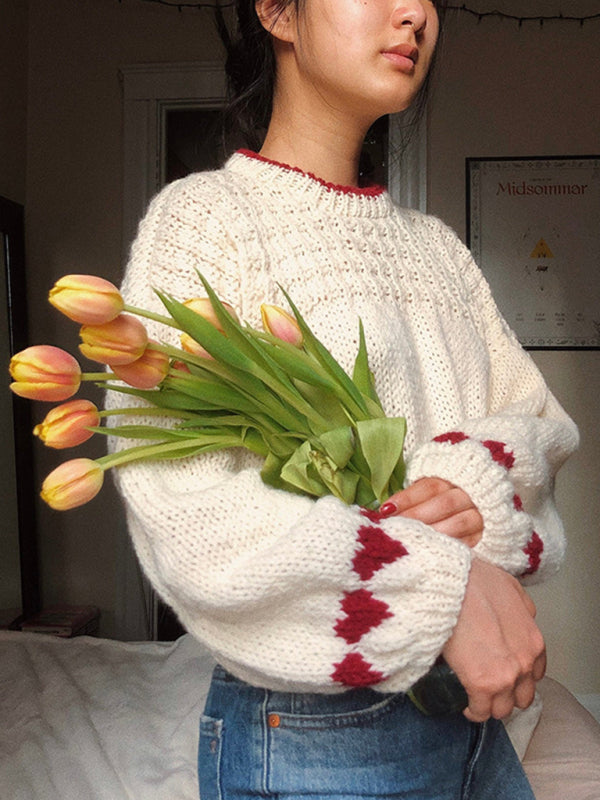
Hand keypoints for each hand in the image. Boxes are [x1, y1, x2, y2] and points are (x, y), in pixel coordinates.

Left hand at [381, 477, 483, 546]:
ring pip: (458, 523)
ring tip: (411, 542)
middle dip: (416, 516)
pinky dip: (449, 547)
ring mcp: (481, 515)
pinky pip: (469, 542)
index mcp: (453, 477)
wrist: (480, 510)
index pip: (429, 486)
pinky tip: (430, 552)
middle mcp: (469, 494)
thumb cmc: (443, 501)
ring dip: (432, 533)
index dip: (407, 498)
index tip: (386, 510)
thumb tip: (385, 511)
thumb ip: (412, 498)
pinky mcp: (486, 536)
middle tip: (395, 528)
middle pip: (443, 503)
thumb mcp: (430, 492)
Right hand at [443, 558, 545, 721]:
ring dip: (489, 704)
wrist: (451, 586)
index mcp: (533, 643)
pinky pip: (479, 712)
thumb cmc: (474, 581)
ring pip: (502, 709)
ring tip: (475, 696)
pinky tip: (464, 703)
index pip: (533, 676)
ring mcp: (505, 677)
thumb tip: (523, 617)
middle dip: (506, 694)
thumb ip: (523, 607)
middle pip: (521, 697)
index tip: (502, 674)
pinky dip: (472, 710)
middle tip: (488, 686)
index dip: (517, 677)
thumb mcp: (510, 586)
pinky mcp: (481, 685)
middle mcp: (524, 664)